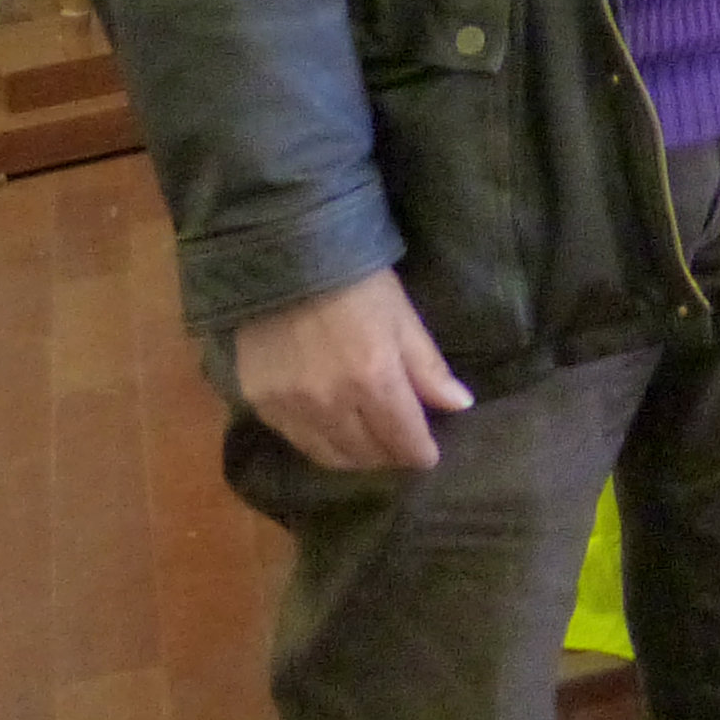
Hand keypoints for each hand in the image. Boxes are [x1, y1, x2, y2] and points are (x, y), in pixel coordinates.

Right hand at [230, 267, 471, 471]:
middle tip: (400, 451)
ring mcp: (290, 407)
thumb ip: (429, 368)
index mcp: (373, 379)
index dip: (419, 452)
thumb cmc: (356, 283)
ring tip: (370, 451)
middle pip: (367, 453)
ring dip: (355, 459)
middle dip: (389, 456)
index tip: (428, 457)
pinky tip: (332, 435)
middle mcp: (331, 402)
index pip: (403, 437)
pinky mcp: (260, 403)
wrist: (284, 260)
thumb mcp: (403, 318)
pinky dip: (319, 446)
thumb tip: (460, 406)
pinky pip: (296, 441)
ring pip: (329, 456)